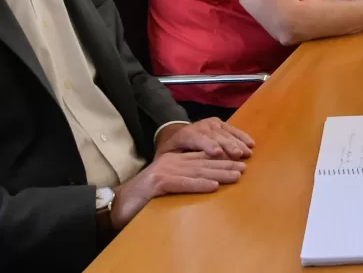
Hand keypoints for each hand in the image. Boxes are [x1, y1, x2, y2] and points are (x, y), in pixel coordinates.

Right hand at [110, 151, 245, 229]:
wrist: (117, 203)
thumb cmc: (144, 196)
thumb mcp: (168, 182)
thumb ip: (185, 177)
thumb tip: (211, 178)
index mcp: (174, 159)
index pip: (203, 158)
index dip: (223, 160)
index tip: (241, 162)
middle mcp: (171, 161)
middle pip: (204, 163)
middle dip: (226, 165)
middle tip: (245, 168)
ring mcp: (164, 170)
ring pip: (197, 171)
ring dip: (219, 173)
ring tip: (236, 175)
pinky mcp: (157, 182)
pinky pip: (182, 183)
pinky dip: (199, 185)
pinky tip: (213, 186)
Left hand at [154, 118, 253, 160]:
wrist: (174, 133)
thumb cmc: (171, 151)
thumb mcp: (166, 157)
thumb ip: (172, 163)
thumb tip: (179, 173)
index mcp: (185, 135)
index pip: (198, 139)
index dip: (208, 145)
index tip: (217, 153)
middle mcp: (200, 126)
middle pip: (215, 136)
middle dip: (228, 145)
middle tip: (238, 155)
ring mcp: (211, 123)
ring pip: (225, 133)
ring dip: (238, 143)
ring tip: (247, 153)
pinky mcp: (220, 123)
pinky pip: (232, 129)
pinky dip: (242, 136)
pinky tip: (251, 143)